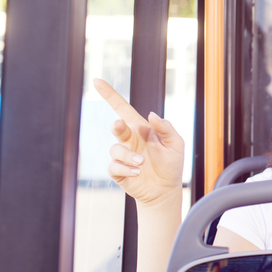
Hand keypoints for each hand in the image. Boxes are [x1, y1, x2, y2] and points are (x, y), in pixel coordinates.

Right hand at [95, 79, 184, 206]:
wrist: (165, 190)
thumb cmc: (171, 164)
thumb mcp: (175, 143)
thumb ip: (165, 127)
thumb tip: (151, 114)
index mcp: (142, 129)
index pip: (123, 109)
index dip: (110, 95)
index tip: (97, 81)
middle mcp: (130, 140)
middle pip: (116, 126)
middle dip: (117, 126)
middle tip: (120, 125)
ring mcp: (122, 155)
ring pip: (115, 149)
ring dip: (128, 155)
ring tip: (142, 163)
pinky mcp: (117, 171)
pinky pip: (114, 166)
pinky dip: (125, 168)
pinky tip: (137, 172)